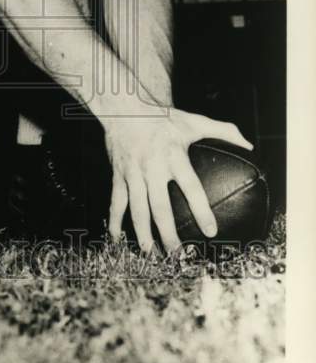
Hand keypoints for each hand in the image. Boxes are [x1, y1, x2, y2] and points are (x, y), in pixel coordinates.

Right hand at [102, 108, 253, 253]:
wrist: (123, 108)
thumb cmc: (161, 116)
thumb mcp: (193, 121)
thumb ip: (222, 131)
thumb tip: (248, 145)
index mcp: (173, 155)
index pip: (190, 186)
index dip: (201, 209)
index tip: (210, 232)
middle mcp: (152, 167)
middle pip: (160, 206)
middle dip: (168, 233)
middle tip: (177, 254)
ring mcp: (133, 173)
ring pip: (137, 208)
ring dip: (143, 233)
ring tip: (150, 253)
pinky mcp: (119, 175)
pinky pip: (116, 202)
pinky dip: (115, 221)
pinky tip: (117, 238)